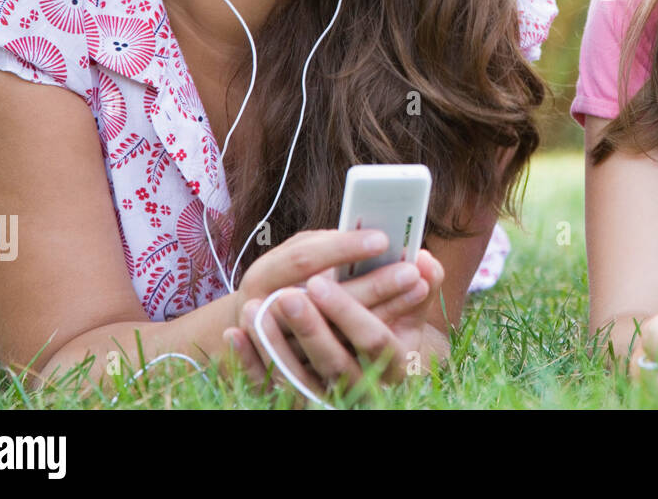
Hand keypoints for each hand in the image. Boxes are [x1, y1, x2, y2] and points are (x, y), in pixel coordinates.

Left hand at [229, 245, 444, 400]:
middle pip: (334, 362)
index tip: (321, 282)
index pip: (375, 342)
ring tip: (254, 309)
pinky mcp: (291, 399)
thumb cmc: (382, 324)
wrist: (349, 357)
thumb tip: (424, 259)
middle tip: (291, 295)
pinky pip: (264, 388)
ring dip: (272, 344)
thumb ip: (424, 284)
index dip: (350, 311)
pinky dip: (248, 362)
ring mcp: (323, 394)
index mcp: (394, 361)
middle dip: (311, 328)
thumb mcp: (411, 309)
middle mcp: (359, 384)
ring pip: (295, 378)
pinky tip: (233, 335)